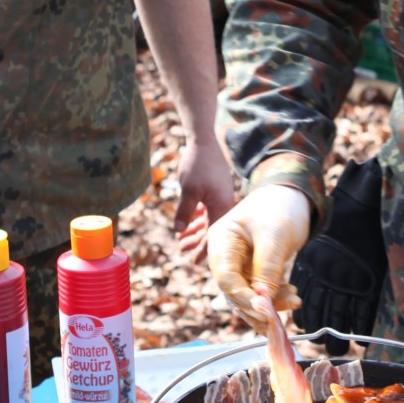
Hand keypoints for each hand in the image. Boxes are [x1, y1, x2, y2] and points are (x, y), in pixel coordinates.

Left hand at [173, 141, 238, 260]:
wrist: (204, 141)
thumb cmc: (198, 165)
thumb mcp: (189, 190)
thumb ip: (184, 212)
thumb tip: (179, 231)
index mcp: (221, 206)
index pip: (213, 234)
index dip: (204, 249)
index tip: (194, 261)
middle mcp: (224, 203)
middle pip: (211, 229)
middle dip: (196, 241)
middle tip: (181, 250)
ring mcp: (220, 196)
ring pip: (208, 219)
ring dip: (195, 229)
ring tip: (181, 239)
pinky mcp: (216, 190)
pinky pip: (207, 209)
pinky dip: (197, 217)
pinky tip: (187, 222)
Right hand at [206, 184, 310, 333]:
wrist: (293, 196)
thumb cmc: (280, 207)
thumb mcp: (275, 235)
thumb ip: (267, 268)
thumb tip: (262, 301)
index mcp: (221, 240)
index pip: (225, 277)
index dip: (242, 297)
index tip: (264, 310)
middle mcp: (226, 254)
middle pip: (234, 291)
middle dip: (257, 307)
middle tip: (278, 320)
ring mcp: (240, 264)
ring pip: (249, 295)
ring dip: (270, 305)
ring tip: (295, 302)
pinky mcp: (254, 271)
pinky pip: (261, 291)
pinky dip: (276, 298)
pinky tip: (293, 297)